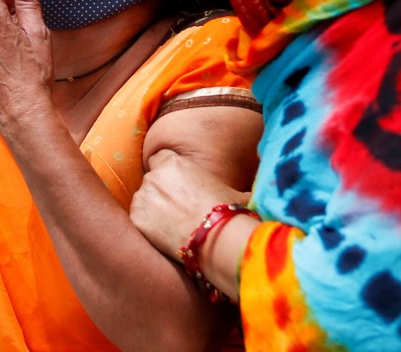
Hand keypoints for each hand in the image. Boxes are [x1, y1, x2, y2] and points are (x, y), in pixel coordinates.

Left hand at [130, 150, 249, 259]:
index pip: (160, 159)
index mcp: (174, 163)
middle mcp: (155, 176)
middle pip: (151, 180)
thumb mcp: (238, 192)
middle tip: (176, 210)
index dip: (167, 172)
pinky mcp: (137, 219)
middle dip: (160, 192)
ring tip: (173, 226)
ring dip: (152, 210)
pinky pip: (138, 220)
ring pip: (143, 200)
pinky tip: (165, 236)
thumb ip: (240, 182)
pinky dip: (147, 227)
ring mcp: (143, 198)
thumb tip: (263, 182)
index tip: (176, 186)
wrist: (219, 240)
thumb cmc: (231, 214)